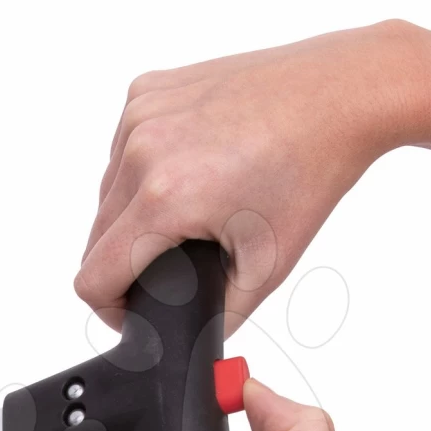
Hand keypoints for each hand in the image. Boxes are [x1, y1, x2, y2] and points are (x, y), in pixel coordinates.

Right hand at [76, 21, 427, 329]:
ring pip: (105, 192)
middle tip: (174, 264)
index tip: (135, 312)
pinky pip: (121, 149)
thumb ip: (219, 315)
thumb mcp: (269, 266)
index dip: (111, 309)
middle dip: (127, 261)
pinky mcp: (146, 89)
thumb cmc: (312, 170)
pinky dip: (143, 169)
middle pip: (96, 238)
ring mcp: (139, 113)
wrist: (337, 94)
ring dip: (132, 215)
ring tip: (188, 214)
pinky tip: (188, 169)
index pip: (94, 277)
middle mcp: (141, 150)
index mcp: (165, 198)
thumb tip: (191, 341)